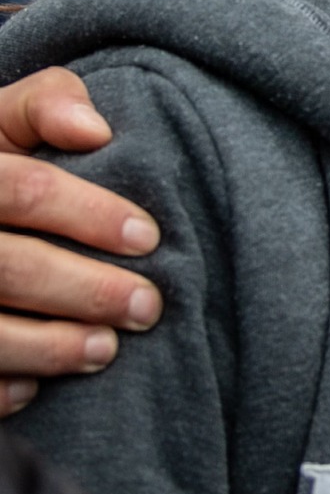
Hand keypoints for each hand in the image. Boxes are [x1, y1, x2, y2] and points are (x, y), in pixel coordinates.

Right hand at [0, 68, 161, 417]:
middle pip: (7, 267)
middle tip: (147, 307)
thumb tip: (95, 130)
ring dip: (46, 347)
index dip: (90, 213)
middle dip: (84, 290)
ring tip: (106, 350)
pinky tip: (36, 391)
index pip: (26, 189)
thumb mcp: (4, 119)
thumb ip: (48, 103)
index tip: (150, 238)